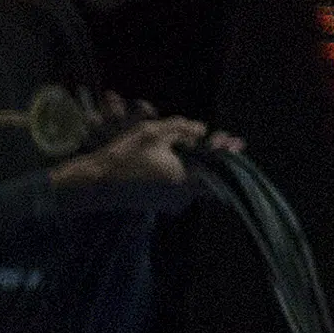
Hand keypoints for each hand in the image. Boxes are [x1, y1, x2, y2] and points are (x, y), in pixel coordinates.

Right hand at [50, 112, 213, 204]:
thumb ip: (183, 129)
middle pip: (211, 176)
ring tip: (204, 144)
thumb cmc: (125, 155)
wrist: (94, 184)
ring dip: (200, 162)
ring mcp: (171, 202)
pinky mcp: (160, 204)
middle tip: (221, 140)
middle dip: (216, 156)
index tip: (238, 141)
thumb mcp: (154, 133)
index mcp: (186, 179)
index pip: (219, 168)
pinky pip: (182, 186)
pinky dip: (186, 170)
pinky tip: (181, 156)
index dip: (229, 152)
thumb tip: (203, 130)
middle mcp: (183, 196)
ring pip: (196, 181)